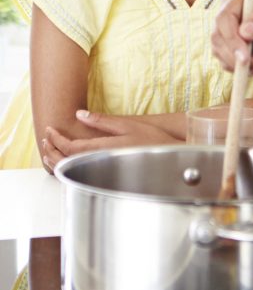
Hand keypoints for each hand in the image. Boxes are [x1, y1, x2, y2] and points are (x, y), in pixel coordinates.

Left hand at [40, 112, 179, 171]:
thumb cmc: (152, 142)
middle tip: (45, 139)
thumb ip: (102, 121)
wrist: (170, 160)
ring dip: (57, 160)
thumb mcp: (128, 125)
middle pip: (65, 160)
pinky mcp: (107, 175)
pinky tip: (67, 161)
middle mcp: (100, 162)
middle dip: (51, 150)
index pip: (70, 147)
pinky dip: (68, 167)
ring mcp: (103, 171)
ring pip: (71, 169)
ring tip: (50, 151)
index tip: (49, 130)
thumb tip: (80, 114)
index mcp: (103, 149)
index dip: (56, 139)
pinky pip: (80, 173)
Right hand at [211, 0, 252, 77]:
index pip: (224, 17)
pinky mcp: (228, 47)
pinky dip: (244, 70)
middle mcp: (229, 11)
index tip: (245, 58)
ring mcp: (226, 30)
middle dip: (237, 58)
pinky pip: (227, 63)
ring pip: (220, 53)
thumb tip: (244, 32)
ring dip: (244, 66)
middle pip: (218, 37)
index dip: (231, 39)